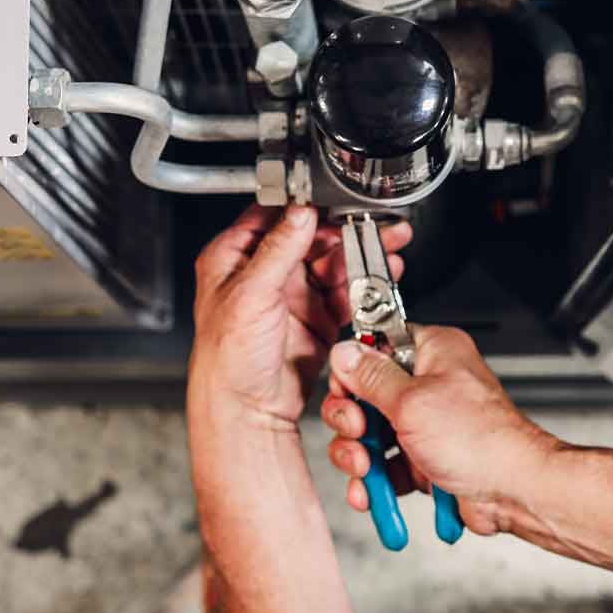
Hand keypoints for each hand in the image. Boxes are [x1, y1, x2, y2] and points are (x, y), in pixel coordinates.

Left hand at [189, 204, 410, 431]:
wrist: (246, 411)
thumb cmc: (227, 358)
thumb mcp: (250, 293)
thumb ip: (279, 249)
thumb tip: (301, 213)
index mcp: (235, 257)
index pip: (275, 216)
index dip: (308, 208)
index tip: (338, 202)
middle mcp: (263, 273)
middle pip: (312, 239)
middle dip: (346, 232)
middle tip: (375, 225)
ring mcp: (291, 296)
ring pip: (332, 265)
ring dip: (360, 257)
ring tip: (386, 248)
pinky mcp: (315, 320)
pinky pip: (344, 295)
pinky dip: (364, 286)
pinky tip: (380, 277)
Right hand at [321, 325, 558, 535]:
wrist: (512, 491)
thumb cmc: (482, 441)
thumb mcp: (412, 401)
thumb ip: (371, 377)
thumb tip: (345, 353)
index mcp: (434, 353)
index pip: (376, 348)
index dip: (354, 372)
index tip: (347, 393)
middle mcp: (430, 384)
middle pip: (365, 395)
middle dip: (352, 421)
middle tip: (358, 432)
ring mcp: (427, 424)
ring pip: (372, 435)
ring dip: (359, 456)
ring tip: (365, 469)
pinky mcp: (425, 458)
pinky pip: (387, 466)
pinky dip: (376, 482)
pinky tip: (371, 493)